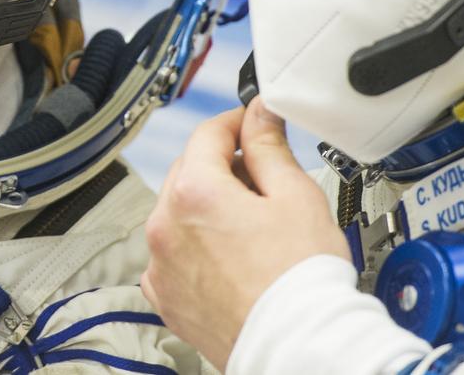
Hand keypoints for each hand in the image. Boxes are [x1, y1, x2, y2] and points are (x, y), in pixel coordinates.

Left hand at [141, 97, 349, 369]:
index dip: (237, 121)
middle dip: (222, 165)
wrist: (298, 349)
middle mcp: (165, 228)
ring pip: (178, 214)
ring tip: (253, 223)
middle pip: (188, 171)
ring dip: (207, 206)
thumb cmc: (301, 282)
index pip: (207, 133)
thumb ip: (269, 146)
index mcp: (194, 194)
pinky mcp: (166, 298)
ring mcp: (161, 267)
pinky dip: (196, 246)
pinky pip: (174, 255)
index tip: (254, 124)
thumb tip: (259, 115)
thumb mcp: (295, 195)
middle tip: (263, 175)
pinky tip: (233, 256)